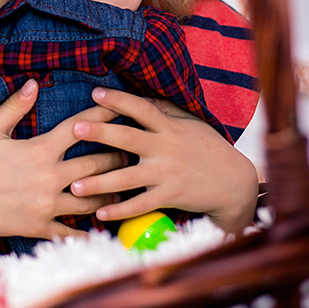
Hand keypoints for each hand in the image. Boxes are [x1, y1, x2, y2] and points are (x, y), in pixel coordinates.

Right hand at [0, 80, 125, 240]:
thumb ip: (14, 107)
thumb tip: (32, 83)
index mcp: (40, 150)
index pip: (79, 128)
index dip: (102, 116)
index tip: (121, 108)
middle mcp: (49, 177)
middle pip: (95, 165)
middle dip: (116, 157)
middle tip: (131, 152)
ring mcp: (46, 204)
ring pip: (90, 199)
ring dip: (110, 193)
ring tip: (123, 188)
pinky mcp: (40, 227)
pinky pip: (71, 231)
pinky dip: (88, 230)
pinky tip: (103, 228)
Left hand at [68, 88, 258, 232]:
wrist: (234, 183)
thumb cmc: (209, 148)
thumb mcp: (192, 123)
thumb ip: (167, 110)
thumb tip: (142, 96)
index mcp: (169, 127)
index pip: (141, 108)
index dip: (118, 100)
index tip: (95, 93)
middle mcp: (165, 148)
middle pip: (128, 138)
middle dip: (100, 132)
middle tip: (75, 128)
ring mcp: (166, 174)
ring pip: (127, 178)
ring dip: (99, 182)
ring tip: (74, 185)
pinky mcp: (169, 197)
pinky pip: (140, 205)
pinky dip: (120, 211)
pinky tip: (100, 214)